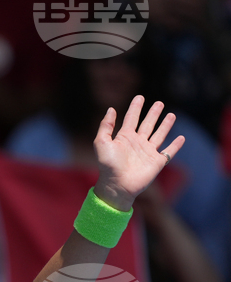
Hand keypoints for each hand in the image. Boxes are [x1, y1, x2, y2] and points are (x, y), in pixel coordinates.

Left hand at [92, 96, 184, 210]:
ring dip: (165, 125)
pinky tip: (181, 138)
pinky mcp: (157, 162)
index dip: (135, 108)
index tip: (140, 97)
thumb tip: (111, 109)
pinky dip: (176, 145)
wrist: (117, 185)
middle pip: (147, 124)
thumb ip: (105, 126)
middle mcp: (137, 143)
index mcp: (124, 138)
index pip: (131, 118)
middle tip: (159, 103)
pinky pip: (169, 152)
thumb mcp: (101, 143)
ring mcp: (148, 152)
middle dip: (153, 114)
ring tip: (171, 114)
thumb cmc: (107, 165)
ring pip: (159, 135)